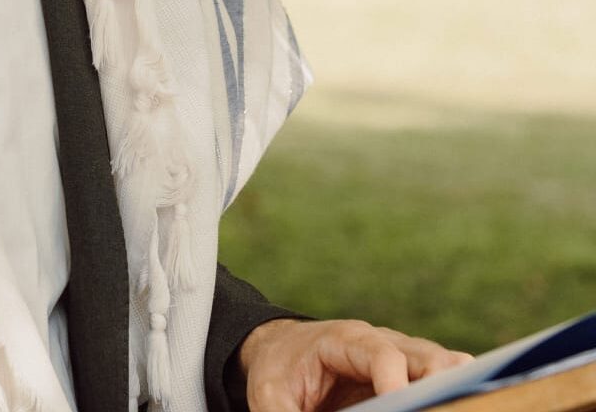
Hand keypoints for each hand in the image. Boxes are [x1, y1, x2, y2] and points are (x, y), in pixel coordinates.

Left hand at [236, 317, 471, 411]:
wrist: (283, 351)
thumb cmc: (277, 372)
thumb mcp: (269, 397)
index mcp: (345, 340)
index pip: (381, 354)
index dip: (396, 382)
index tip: (400, 405)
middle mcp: (382, 343)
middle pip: (426, 356)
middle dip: (445, 383)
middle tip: (456, 406)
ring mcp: (403, 360)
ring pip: (445, 369)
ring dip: (459, 392)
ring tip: (476, 408)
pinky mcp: (413, 380)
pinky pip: (446, 387)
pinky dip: (457, 400)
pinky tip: (469, 410)